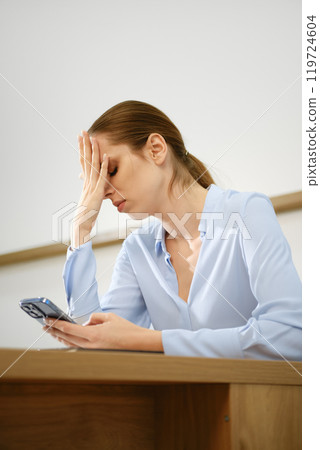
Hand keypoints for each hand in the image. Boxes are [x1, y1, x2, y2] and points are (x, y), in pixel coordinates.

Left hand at [42, 313, 163, 351]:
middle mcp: (91, 345)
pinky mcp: (97, 354)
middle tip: (45, 326)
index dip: (56, 324)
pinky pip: (79, 348)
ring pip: (71, 345)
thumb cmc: (127, 330)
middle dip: (54, 332)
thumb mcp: (110, 317)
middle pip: (67, 339)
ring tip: (52, 333)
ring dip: (61, 338)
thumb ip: (94, 318)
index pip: (69, 329)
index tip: (47, 320)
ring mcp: (93, 352)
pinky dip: (70, 342)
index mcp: (94, 335)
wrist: (139, 344)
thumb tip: (86, 323)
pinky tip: (67, 340)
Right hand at [72, 131, 109, 246]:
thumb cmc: (86, 214)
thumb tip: (97, 187)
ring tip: (93, 138)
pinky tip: (106, 156)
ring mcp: (91, 186)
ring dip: (93, 151)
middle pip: (85, 159)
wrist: (81, 224)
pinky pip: (102, 177)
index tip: (81, 138)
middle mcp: (87, 182)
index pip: (83, 162)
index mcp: (85, 182)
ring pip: (92, 165)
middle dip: (84, 145)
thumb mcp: (91, 199)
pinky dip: (104, 166)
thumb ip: (94, 191)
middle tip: (82, 131)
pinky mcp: (97, 192)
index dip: (82, 149)